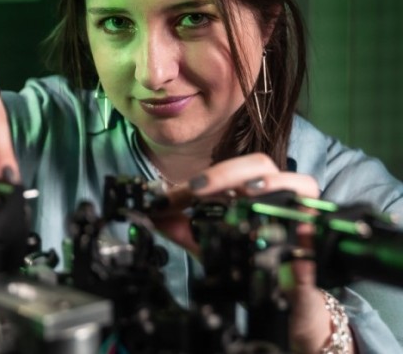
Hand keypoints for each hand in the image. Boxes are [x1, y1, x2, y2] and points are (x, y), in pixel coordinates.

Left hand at [150, 153, 346, 352]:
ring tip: (244, 191)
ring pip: (299, 181)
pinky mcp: (318, 239)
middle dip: (228, 172)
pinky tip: (285, 218)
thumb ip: (182, 228)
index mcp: (252, 190)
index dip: (200, 177)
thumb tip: (152, 212)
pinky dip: (304, 216)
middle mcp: (278, 195)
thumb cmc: (249, 264)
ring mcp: (302, 214)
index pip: (228, 171)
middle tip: (197, 189)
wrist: (284, 306)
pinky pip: (318, 220)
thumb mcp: (209, 245)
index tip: (171, 195)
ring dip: (271, 181)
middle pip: (261, 165)